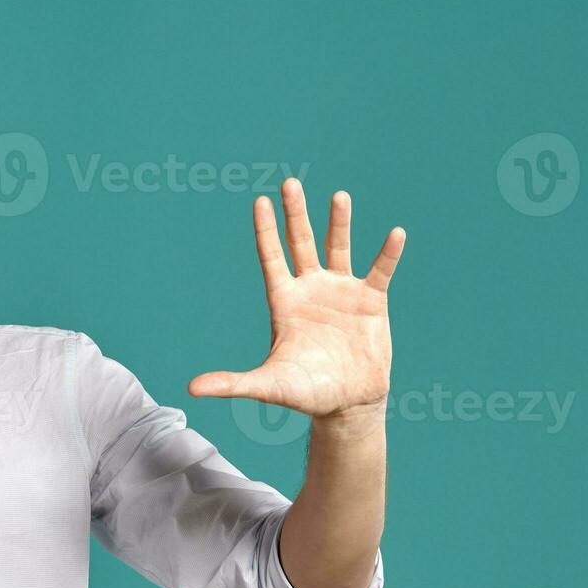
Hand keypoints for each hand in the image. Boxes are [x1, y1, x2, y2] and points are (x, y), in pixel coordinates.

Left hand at [187, 178, 404, 419]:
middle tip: (290, 182)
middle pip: (301, 243)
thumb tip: (191, 389)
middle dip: (296, 214)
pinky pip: (380, 271)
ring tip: (339, 195)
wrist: (347, 404)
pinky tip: (395, 234)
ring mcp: (341, 292)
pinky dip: (387, 254)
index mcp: (285, 302)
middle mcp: (311, 289)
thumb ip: (232, 383)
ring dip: (339, 223)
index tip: (260, 201)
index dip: (266, 231)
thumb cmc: (306, 393)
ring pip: (338, 248)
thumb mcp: (268, 385)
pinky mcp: (371, 301)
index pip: (272, 258)